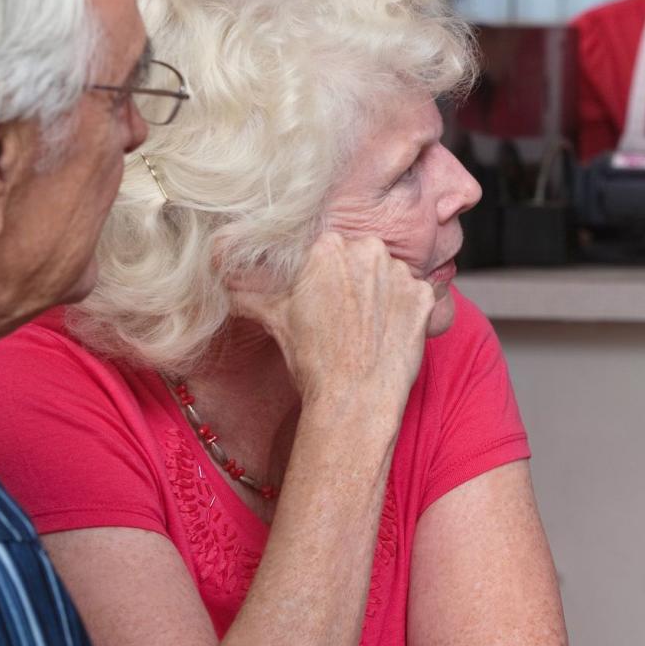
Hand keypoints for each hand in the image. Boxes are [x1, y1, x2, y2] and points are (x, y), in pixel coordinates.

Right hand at [229, 232, 434, 408]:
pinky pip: (416, 296)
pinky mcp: (424, 296)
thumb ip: (246, 291)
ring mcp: (401, 273)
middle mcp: (368, 251)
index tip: (328, 298)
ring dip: (383, 295)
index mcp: (328, 247)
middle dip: (356, 281)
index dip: (327, 276)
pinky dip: (406, 313)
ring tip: (367, 328)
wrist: (354, 398)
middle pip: (363, 257)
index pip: (329, 249)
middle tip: (346, 316)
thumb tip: (220, 280)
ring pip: (391, 275)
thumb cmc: (313, 360)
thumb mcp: (274, 319)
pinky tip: (389, 335)